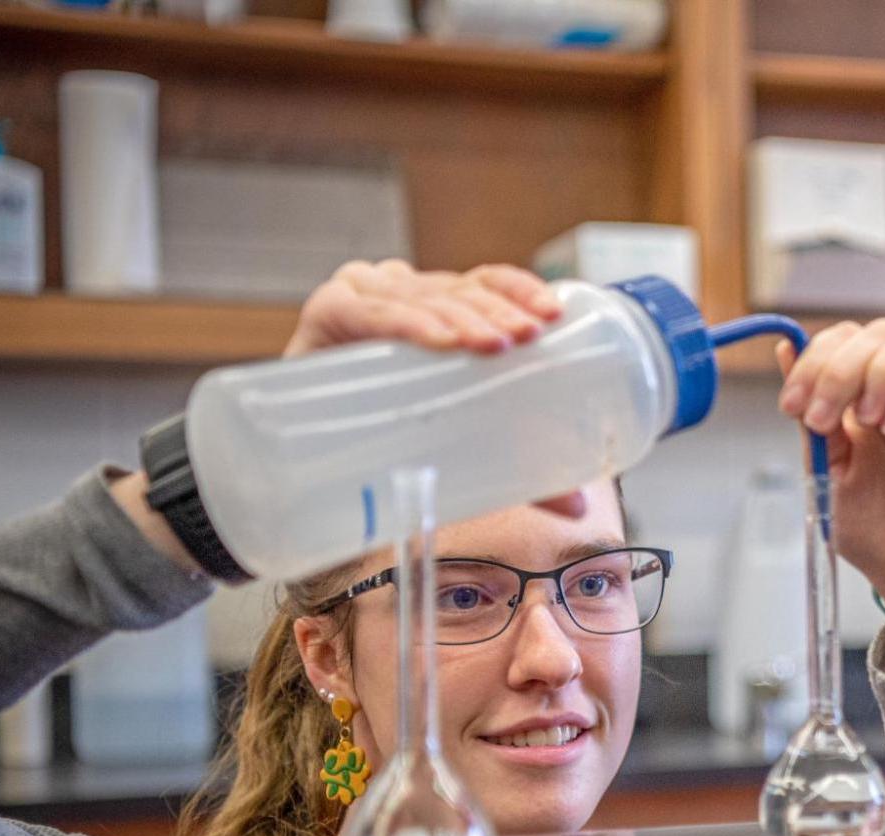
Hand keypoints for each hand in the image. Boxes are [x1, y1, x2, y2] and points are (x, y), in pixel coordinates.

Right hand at [284, 260, 587, 518]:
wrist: (305, 466)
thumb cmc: (389, 437)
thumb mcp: (460, 443)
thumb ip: (517, 466)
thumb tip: (579, 506)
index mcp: (440, 308)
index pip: (486, 281)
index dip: (520, 289)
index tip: (553, 314)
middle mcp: (403, 292)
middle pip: (460, 288)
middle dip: (498, 310)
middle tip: (529, 336)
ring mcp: (364, 297)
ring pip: (421, 295)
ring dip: (460, 316)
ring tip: (494, 343)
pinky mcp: (326, 313)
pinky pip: (369, 312)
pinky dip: (407, 323)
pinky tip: (437, 340)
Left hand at [775, 316, 884, 619]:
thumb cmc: (876, 534)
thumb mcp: (828, 470)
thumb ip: (812, 414)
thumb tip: (785, 350)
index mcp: (868, 398)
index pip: (848, 338)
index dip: (816, 357)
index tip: (793, 404)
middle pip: (883, 329)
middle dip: (842, 365)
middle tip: (823, 417)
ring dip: (884, 369)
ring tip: (869, 421)